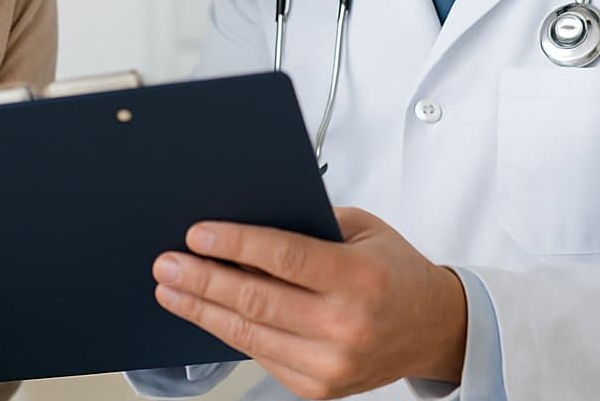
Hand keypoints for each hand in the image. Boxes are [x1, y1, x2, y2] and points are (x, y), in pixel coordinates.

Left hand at [152, 207, 467, 398]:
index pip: (285, 257)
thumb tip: (243, 215)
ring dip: (202, 309)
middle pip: (257, 300)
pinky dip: (226, 332)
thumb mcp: (362, 229)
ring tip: (171, 288)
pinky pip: (259, 356)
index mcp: (360, 278)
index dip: (235, 244)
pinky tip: (204, 312)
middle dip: (203, 279)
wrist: (432, 329)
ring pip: (249, 334)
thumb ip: (308, 223)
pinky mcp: (318, 388)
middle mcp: (346, 326)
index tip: (196, 234)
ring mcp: (331, 365)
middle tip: (167, 263)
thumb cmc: (393, 270)